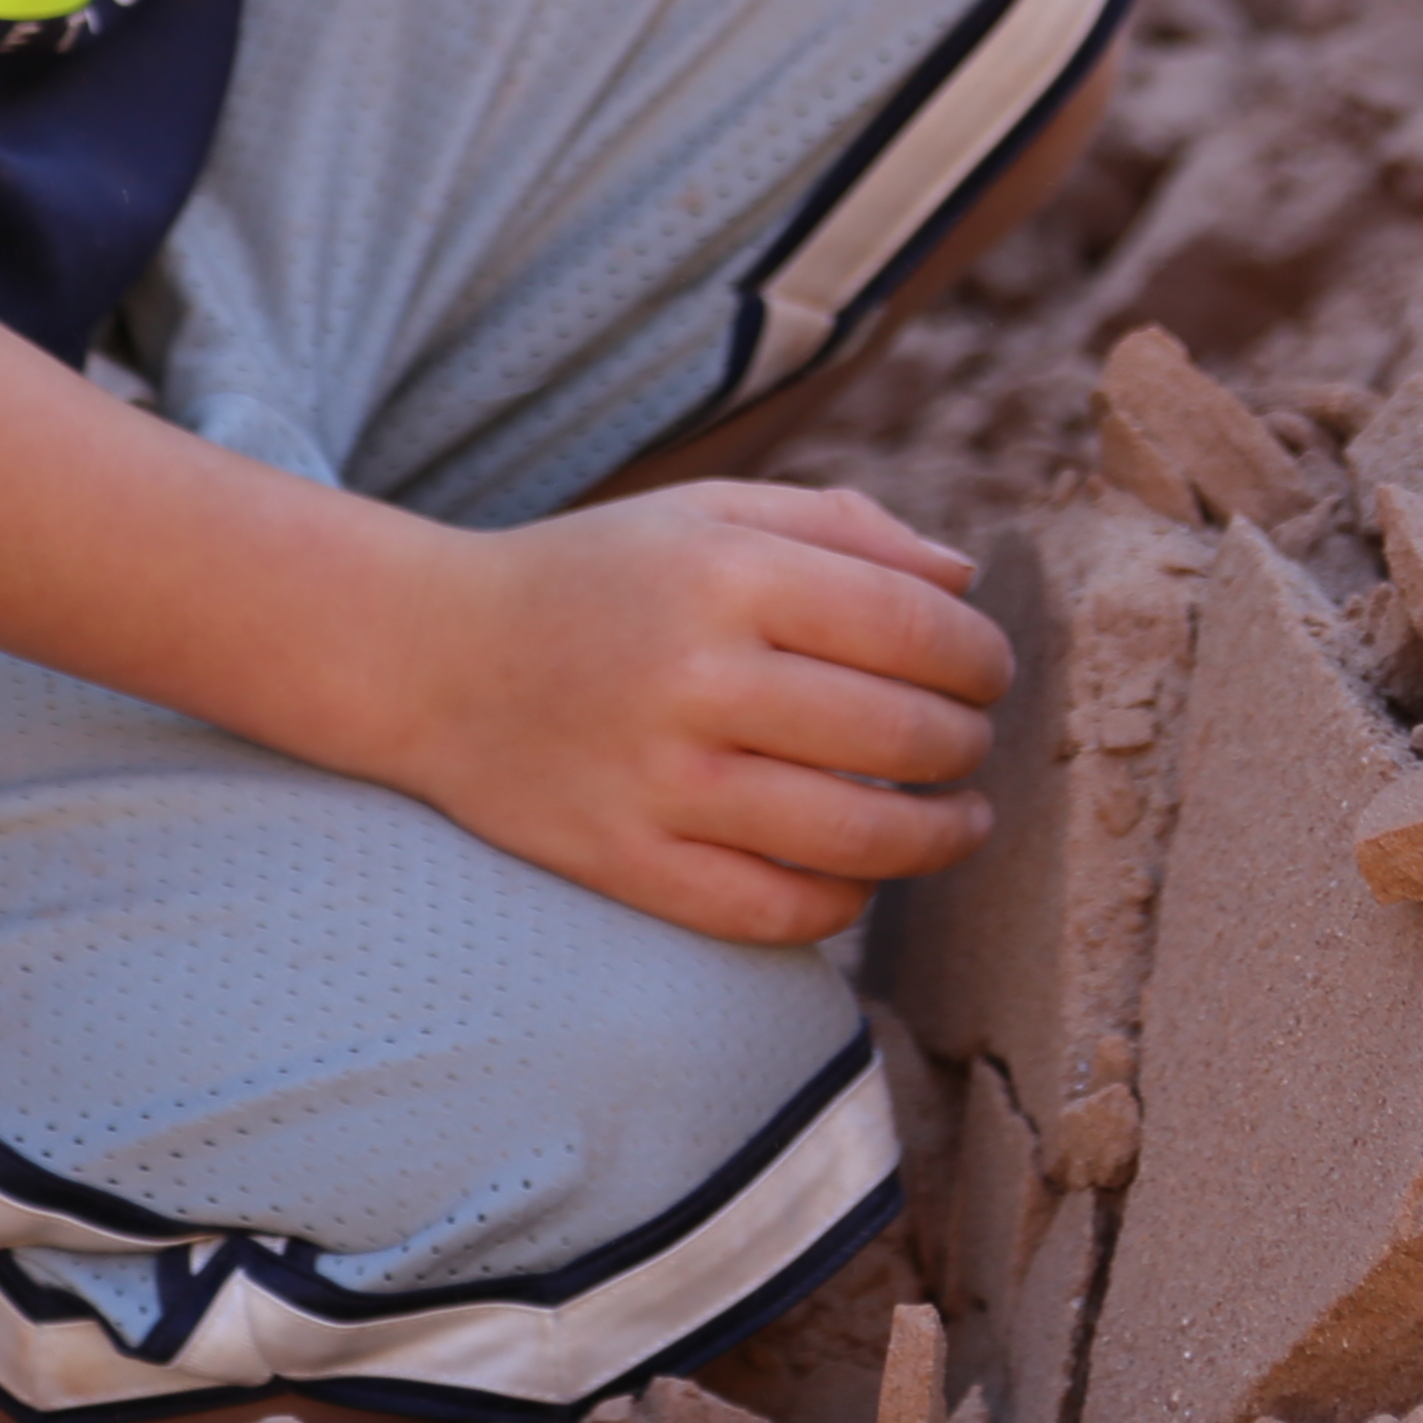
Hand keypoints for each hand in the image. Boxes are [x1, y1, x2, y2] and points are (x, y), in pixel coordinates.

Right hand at [362, 482, 1008, 946]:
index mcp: (726, 573)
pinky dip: (845, 902)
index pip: (914, 628)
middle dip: (967, 742)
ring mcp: (659, 782)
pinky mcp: (626, 864)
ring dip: (938, 834)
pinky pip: (774, 910)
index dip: (980, 658)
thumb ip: (841, 526)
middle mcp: (695, 676)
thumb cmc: (596, 576)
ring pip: (856, 836)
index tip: (990, 671)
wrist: (432, 657)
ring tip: (962, 819)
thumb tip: (962, 581)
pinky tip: (867, 875)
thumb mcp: (709, 512)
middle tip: (972, 741)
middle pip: (900, 734)